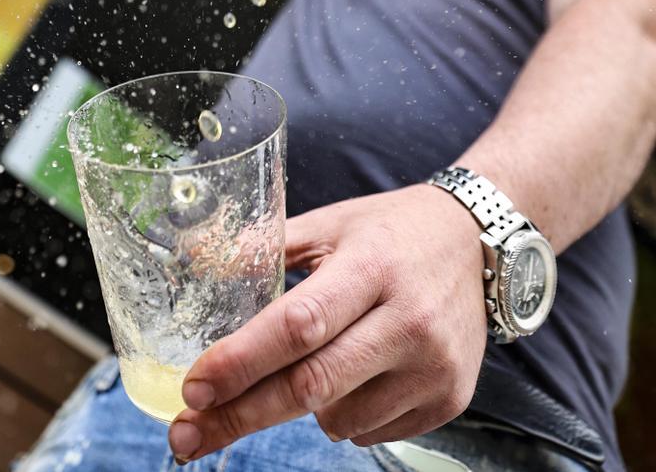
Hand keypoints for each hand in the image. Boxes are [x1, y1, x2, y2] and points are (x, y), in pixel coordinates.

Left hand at [168, 184, 487, 463]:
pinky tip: (352, 373)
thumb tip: (194, 259)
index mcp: (370, 267)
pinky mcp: (451, 399)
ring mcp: (434, 366)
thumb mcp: (328, 224)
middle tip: (186, 435)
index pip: (298, 325)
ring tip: (310, 361)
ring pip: (337, 419)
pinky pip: (370, 432)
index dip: (241, 361)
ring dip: (300, 406)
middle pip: (311, 385)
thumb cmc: (388, 231)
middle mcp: (408, 321)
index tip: (193, 388)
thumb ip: (264, 247)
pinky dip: (341, 414)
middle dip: (240, 415)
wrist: (474, 243)